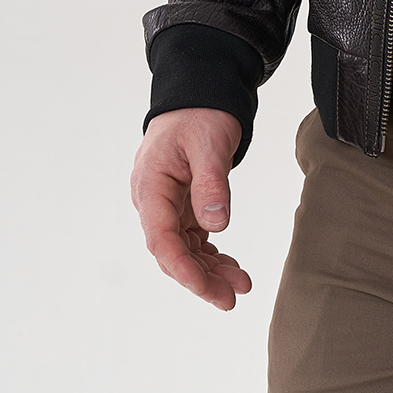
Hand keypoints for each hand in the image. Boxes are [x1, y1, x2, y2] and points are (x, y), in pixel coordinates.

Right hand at [130, 108, 251, 310]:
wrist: (199, 93)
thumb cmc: (200, 114)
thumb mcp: (209, 143)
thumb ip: (211, 184)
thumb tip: (216, 227)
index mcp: (151, 187)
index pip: (161, 238)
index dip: (182, 268)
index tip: (206, 288)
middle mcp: (154, 201)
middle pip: (172, 251)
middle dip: (200, 278)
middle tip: (232, 299)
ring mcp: (167, 205)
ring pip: (184, 249)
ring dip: (209, 270)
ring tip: (241, 285)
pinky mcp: (183, 204)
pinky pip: (193, 238)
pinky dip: (211, 254)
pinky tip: (231, 267)